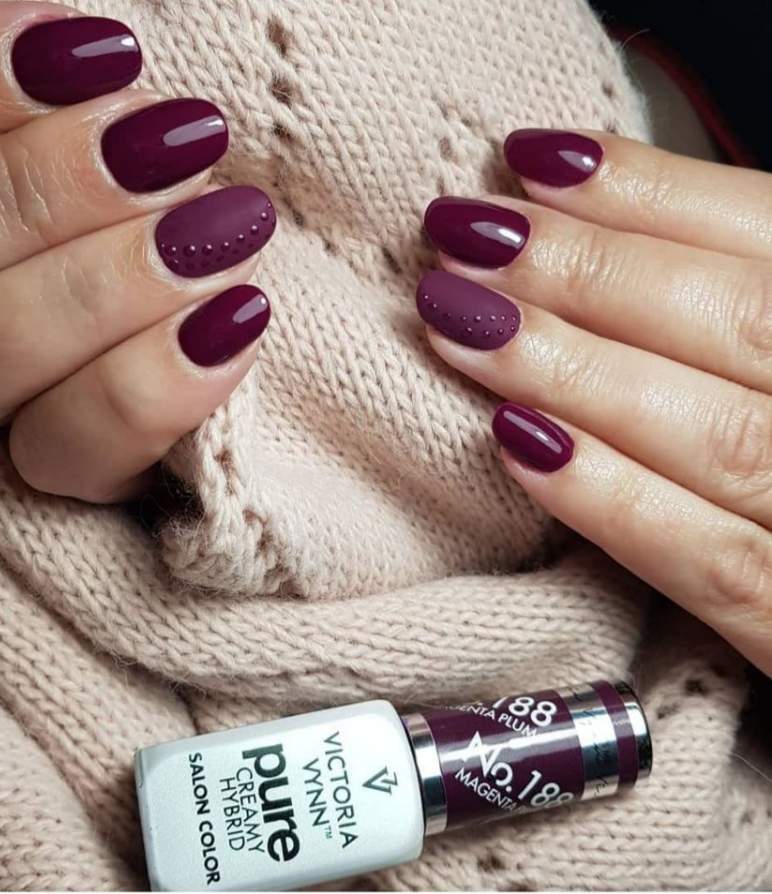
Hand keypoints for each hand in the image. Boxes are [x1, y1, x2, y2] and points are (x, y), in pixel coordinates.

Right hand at [0, 2, 274, 502]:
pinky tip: (238, 314)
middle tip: (176, 148)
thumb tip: (96, 55)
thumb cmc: (161, 210)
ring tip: (224, 230)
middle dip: (43, 188)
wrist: (218, 329)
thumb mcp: (107, 141)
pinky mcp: (50, 468)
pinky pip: (66, 455)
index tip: (102, 52)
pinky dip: (154, 388)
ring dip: (102, 288)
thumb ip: (65, 107)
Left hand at [417, 130, 771, 672]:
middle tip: (460, 236)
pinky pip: (712, 565)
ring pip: (717, 436)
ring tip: (456, 319)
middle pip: (737, 323)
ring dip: (573, 370)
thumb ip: (740, 311)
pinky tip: (513, 443)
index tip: (532, 162)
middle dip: (585, 271)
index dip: (651, 192)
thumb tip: (607, 222)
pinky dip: (614, 501)